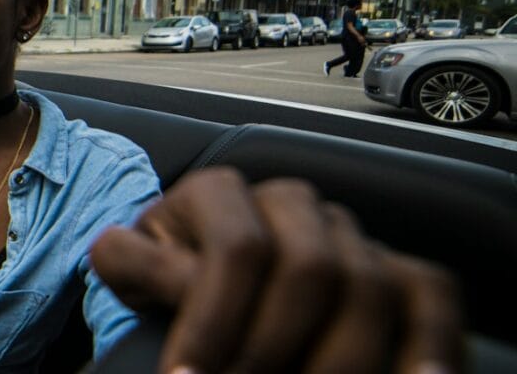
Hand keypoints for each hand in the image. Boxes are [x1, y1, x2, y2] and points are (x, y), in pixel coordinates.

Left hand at [91, 168, 461, 373]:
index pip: (237, 251)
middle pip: (310, 268)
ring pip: (367, 285)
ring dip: (337, 358)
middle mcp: (289, 202)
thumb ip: (138, 265)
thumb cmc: (165, 273)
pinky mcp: (389, 265)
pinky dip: (428, 342)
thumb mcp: (135, 266)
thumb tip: (121, 257)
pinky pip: (428, 294)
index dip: (214, 322)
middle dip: (271, 346)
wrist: (201, 269)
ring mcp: (344, 232)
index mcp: (221, 192)